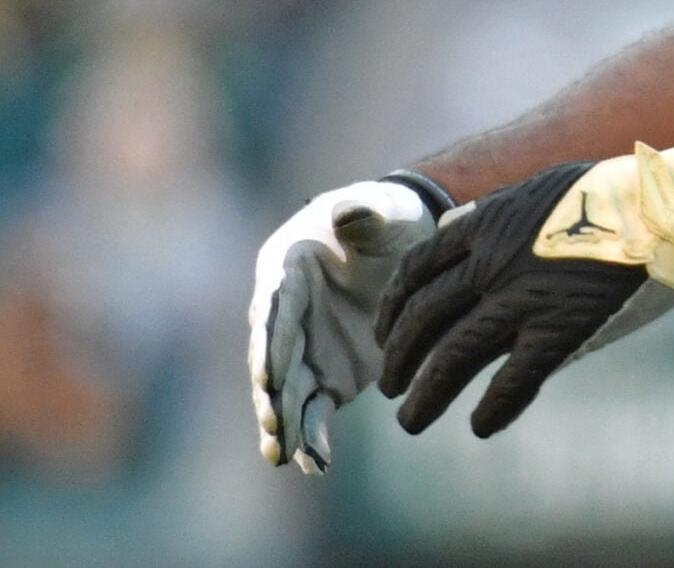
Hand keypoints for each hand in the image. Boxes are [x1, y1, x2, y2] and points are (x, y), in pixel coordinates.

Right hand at [247, 171, 454, 471]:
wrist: (404, 244)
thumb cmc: (387, 217)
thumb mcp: (381, 209)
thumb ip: (365, 212)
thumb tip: (351, 212)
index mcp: (287, 269)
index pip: (276, 309)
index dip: (272, 342)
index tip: (269, 374)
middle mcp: (285, 314)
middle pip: (272, 358)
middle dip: (272, 392)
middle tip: (274, 422)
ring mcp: (304, 349)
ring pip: (287, 391)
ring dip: (285, 423)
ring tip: (284, 455)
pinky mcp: (328, 375)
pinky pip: (314, 409)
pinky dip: (312, 436)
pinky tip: (314, 464)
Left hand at [374, 142, 673, 438]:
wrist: (656, 207)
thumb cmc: (602, 192)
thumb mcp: (532, 187)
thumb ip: (489, 210)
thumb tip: (451, 225)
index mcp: (482, 224)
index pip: (415, 271)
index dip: (392, 308)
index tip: (386, 333)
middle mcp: (489, 263)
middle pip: (422, 317)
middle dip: (399, 357)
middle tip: (390, 386)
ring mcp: (521, 298)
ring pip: (453, 355)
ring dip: (426, 393)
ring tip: (410, 420)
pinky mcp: (557, 330)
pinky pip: (512, 381)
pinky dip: (492, 408)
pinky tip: (480, 426)